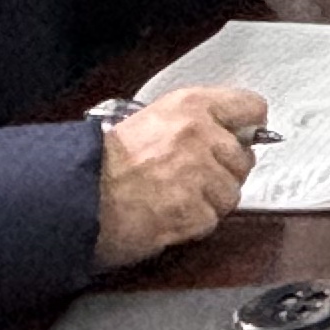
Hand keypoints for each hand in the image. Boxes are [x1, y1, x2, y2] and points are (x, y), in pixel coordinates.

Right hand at [90, 87, 262, 268]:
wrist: (78, 196)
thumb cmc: (104, 162)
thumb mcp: (151, 120)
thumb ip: (194, 122)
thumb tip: (229, 132)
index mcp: (191, 106)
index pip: (251, 108)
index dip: (248, 127)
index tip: (242, 137)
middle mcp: (201, 136)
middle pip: (244, 158)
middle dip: (223, 172)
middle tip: (192, 178)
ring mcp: (199, 174)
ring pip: (230, 193)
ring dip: (209, 200)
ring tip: (175, 198)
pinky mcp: (194, 210)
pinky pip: (211, 219)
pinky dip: (193, 223)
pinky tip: (168, 214)